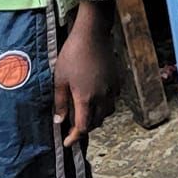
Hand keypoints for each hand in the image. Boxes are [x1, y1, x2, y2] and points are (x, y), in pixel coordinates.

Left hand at [53, 2, 117, 145]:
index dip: (74, 138)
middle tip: (72, 128)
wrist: (93, 34)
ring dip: (96, 117)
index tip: (67, 143)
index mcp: (86, 98)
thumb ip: (60, 102)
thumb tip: (59, 121)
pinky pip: (113, 99)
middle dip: (84, 128)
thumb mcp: (60, 79)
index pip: (83, 127)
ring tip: (85, 113)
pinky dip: (105, 104)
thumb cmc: (72, 55)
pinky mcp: (117, 80)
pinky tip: (97, 98)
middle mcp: (102, 97)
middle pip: (96, 122)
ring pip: (107, 112)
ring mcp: (112, 88)